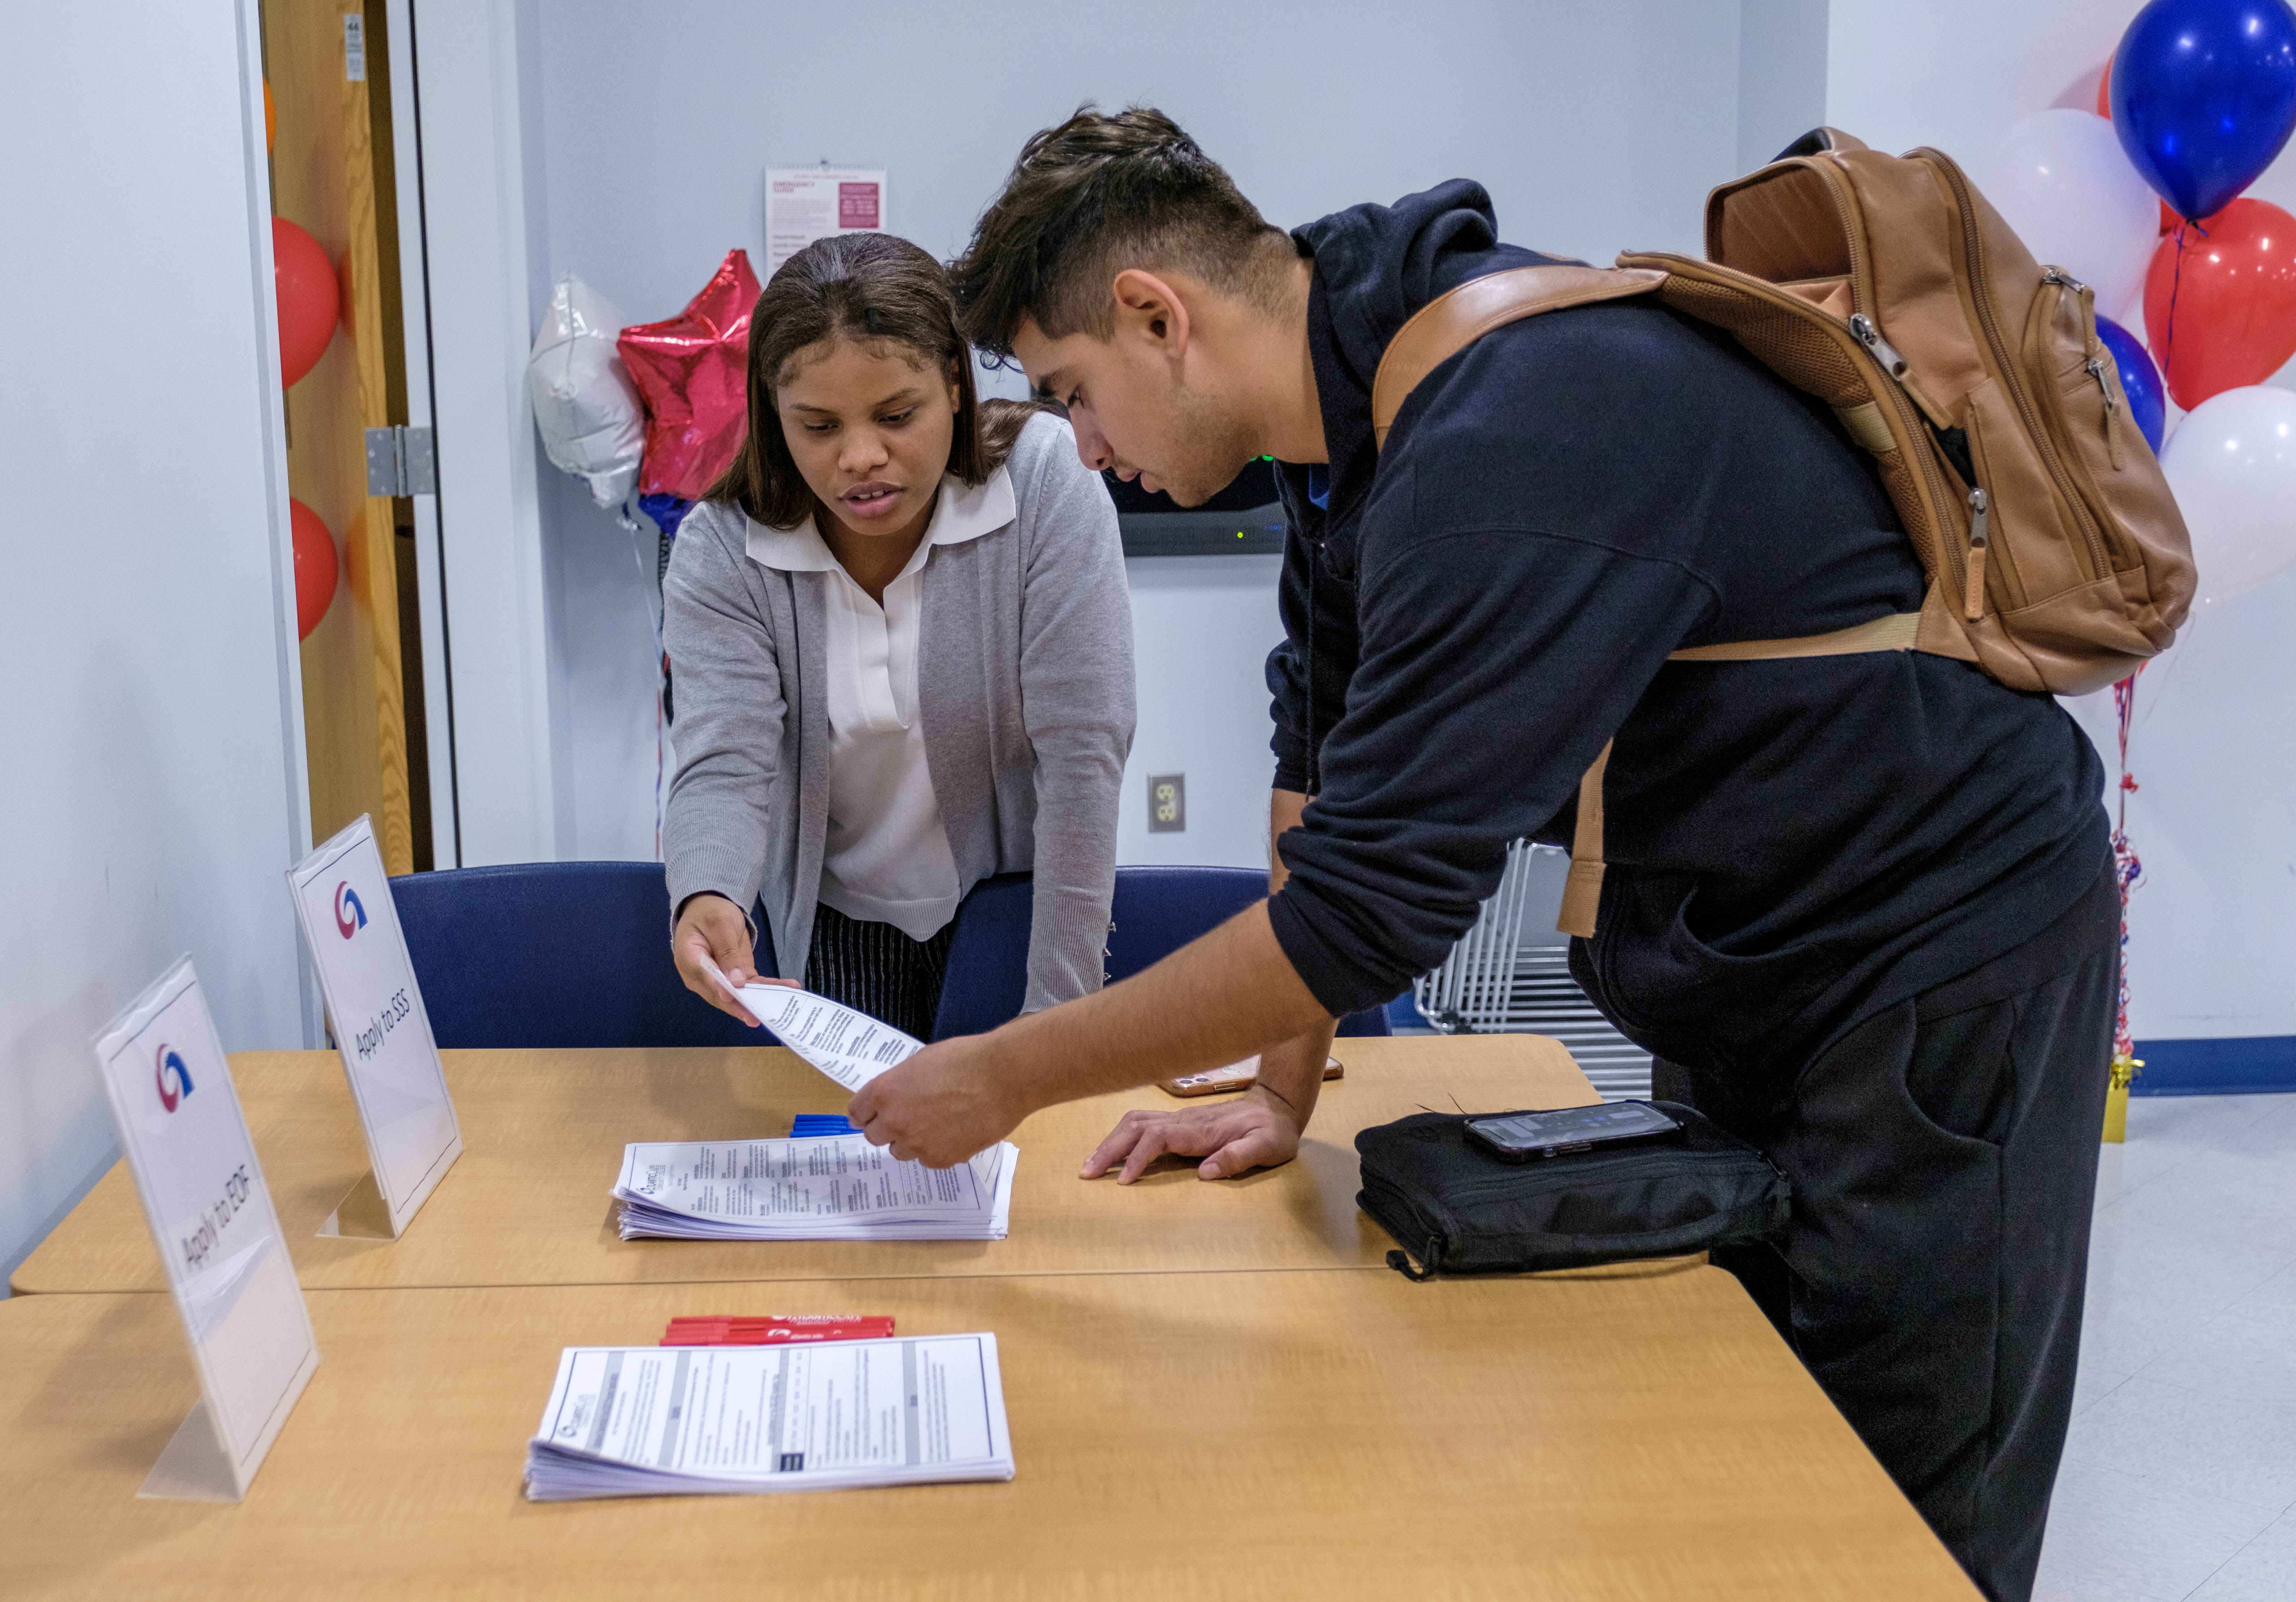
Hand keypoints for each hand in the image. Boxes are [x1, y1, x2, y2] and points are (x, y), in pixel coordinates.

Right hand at [672, 893, 787, 1023]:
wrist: (711, 910)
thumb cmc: (710, 912)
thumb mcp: (720, 923)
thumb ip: (726, 950)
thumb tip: (736, 981)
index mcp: (689, 957)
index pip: (703, 976)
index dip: (717, 988)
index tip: (730, 996)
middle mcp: (701, 976)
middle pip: (719, 995)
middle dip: (740, 1006)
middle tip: (757, 1017)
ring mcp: (718, 980)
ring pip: (737, 996)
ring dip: (758, 1002)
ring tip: (778, 1008)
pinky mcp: (735, 979)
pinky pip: (750, 987)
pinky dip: (766, 990)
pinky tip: (785, 989)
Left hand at [848, 1034, 1027, 1167]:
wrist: (1004, 1077)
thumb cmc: (966, 1060)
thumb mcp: (922, 1062)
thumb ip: (900, 1084)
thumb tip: (895, 1098)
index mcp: (885, 1091)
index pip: (857, 1112)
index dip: (866, 1113)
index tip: (872, 1114)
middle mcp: (894, 1121)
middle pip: (874, 1136)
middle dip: (888, 1128)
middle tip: (909, 1118)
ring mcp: (917, 1144)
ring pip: (900, 1151)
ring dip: (911, 1141)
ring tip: (937, 1124)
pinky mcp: (939, 1159)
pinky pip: (927, 1159)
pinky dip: (937, 1149)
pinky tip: (956, 1132)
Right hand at [1081, 1085, 1305, 1183]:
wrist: (1277, 1108)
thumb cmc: (1273, 1132)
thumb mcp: (1268, 1147)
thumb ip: (1239, 1158)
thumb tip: (1205, 1173)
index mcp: (1200, 1130)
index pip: (1158, 1138)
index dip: (1139, 1157)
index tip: (1125, 1181)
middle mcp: (1183, 1121)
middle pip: (1135, 1127)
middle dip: (1109, 1148)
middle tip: (1086, 1173)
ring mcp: (1178, 1119)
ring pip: (1133, 1123)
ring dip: (1109, 1142)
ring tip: (1089, 1164)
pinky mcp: (1177, 1123)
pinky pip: (1141, 1125)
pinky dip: (1120, 1137)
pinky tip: (1110, 1153)